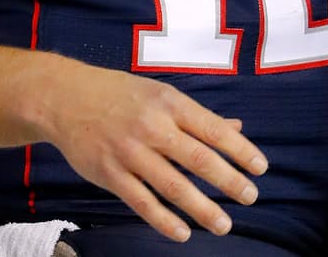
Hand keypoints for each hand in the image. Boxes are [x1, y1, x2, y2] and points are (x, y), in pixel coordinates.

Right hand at [33, 58, 267, 242]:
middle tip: (250, 197)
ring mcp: (130, 152)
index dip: (239, 149)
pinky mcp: (110, 174)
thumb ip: (198, 116)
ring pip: (172, 185)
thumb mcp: (162, 94)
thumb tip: (237, 128)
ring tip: (224, 224)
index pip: (213, 129)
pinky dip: (163, 221)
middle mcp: (153, 127)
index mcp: (170, 103)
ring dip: (201, 208)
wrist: (67, 98)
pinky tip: (183, 233)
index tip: (260, 167)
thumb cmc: (122, 95)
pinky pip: (141, 202)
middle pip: (197, 158)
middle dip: (228, 180)